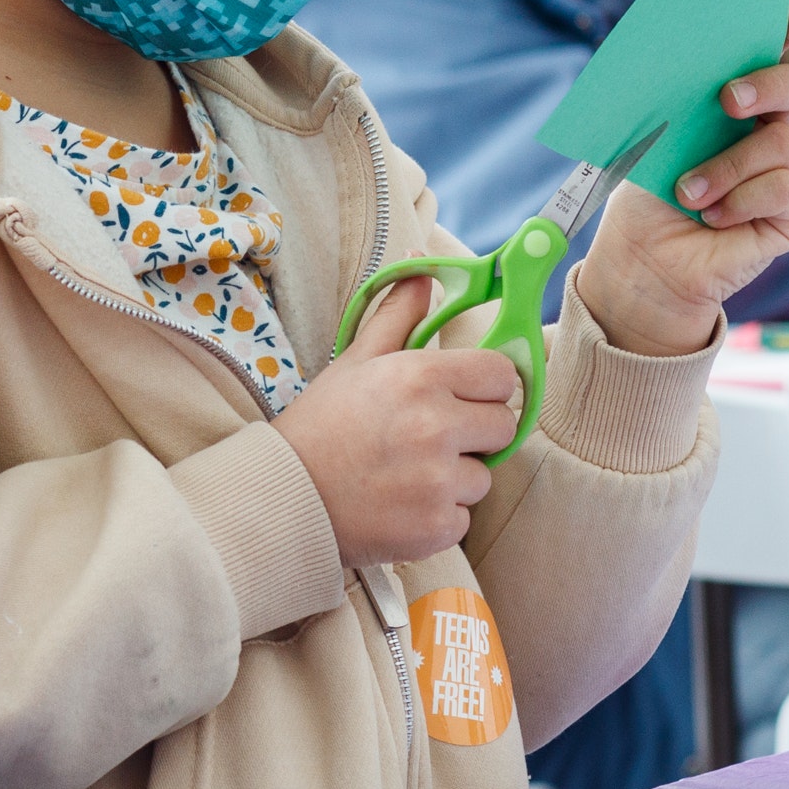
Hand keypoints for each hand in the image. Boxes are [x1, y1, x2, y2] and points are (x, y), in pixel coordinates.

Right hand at [275, 274, 525, 566]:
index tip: (459, 398)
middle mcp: (437, 426)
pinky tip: (400, 505)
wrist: (284, 499)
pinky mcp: (437, 526)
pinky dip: (437, 517)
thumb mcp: (356, 361)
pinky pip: (464, 518)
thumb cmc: (320, 426)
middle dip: (474, 433)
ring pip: (483, 477)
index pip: (503, 375)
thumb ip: (398, 313)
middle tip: (427, 440)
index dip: (483, 387)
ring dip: (454, 479)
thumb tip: (421, 262)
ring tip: (405, 476)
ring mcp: (439, 480)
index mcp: (422, 377)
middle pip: (504, 426)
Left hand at [567, 4, 788, 355]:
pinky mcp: (788, 214)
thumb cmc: (645, 192)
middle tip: (728, 98)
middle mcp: (767, 131)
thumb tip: (666, 51)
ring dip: (727, 167)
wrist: (641, 262)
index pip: (771, 53)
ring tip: (688, 193)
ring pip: (781, 145)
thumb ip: (667, 95)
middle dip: (767, 84)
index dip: (787, 28)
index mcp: (736, 101)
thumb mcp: (648, 135)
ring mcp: (782, 172)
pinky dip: (739, 201)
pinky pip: (782, 191)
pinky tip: (712, 217)